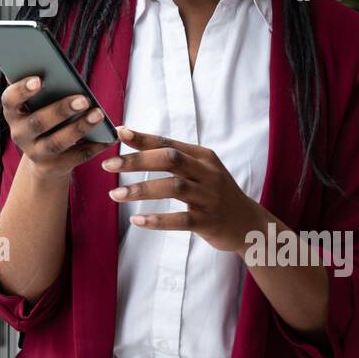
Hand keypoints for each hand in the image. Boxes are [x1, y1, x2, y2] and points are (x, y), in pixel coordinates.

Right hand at [0, 76, 113, 181]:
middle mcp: (20, 134)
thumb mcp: (38, 104)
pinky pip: (76, 156)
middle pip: (38, 122)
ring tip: (98, 114)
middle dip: (61, 110)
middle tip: (83, 99)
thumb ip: (44, 88)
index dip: (22, 90)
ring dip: (79, 128)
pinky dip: (95, 146)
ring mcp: (36, 153)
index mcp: (13, 113)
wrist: (43, 159)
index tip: (39, 80)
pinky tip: (109, 136)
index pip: (10, 100)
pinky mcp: (53, 167)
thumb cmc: (44, 117)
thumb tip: (58, 67)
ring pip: (57, 142)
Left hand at [102, 126, 265, 252]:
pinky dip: (157, 220)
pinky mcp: (208, 222)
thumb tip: (137, 143)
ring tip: (115, 195)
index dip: (142, 138)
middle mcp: (207, 173)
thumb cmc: (217, 194)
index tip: (118, 132)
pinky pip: (180, 220)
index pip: (168, 142)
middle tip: (109, 165)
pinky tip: (137, 220)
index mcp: (203, 156)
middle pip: (169, 159)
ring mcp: (209, 197)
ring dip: (141, 189)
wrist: (250, 224)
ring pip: (172, 187)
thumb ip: (176, 158)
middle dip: (137, 160)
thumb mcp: (203, 170)